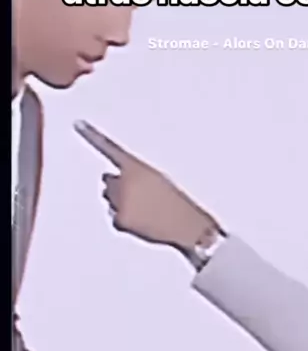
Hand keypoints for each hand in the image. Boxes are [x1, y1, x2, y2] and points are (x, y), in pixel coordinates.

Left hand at [74, 120, 219, 249]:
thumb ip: (135, 175)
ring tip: (146, 211)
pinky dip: (125, 222)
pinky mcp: (120, 219)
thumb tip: (117, 181)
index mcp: (136, 167)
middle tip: (140, 198)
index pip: (111, 149)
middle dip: (118, 188)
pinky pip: (115, 218)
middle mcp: (125, 182)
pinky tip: (142, 222)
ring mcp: (120, 201)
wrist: (185, 225)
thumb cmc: (175, 202)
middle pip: (108, 182)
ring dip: (122, 204)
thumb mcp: (158, 180)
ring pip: (111, 201)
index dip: (93, 136)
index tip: (78, 124)